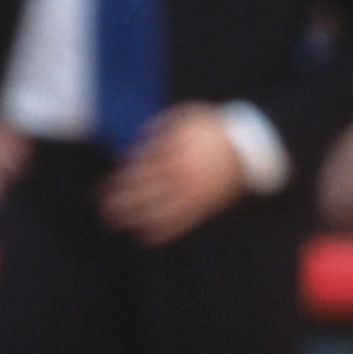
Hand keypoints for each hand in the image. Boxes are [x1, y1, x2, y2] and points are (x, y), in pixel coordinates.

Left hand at [97, 104, 248, 244]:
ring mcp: (194, 192)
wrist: (249, 147)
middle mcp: (183, 174)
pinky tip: (145, 237)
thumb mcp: (186, 116)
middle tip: (103, 207)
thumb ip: (160, 127)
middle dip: (122, 199)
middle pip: (146, 189)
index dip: (123, 177)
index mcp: (177, 150)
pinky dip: (162, 231)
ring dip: (135, 217)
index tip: (107, 185)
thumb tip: (138, 144)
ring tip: (116, 223)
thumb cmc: (212, 129)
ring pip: (160, 208)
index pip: (142, 167)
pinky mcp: (205, 206)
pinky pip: (182, 222)